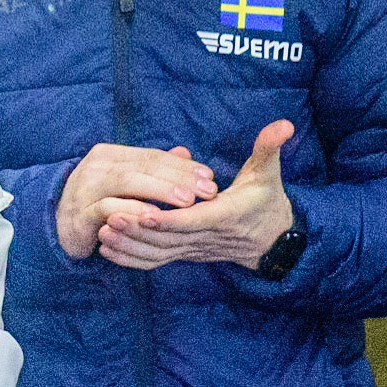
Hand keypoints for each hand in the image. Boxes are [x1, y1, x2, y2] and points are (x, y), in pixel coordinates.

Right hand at [56, 143, 217, 259]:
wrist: (61, 225)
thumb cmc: (101, 202)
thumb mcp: (128, 183)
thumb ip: (154, 169)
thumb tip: (185, 152)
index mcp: (111, 154)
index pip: (152, 156)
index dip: (182, 166)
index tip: (210, 177)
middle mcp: (97, 166)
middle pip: (143, 167)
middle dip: (178, 178)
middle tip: (207, 190)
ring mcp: (86, 187)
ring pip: (128, 183)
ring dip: (160, 191)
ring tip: (188, 202)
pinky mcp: (80, 212)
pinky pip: (109, 208)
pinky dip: (133, 210)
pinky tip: (155, 217)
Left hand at [95, 120, 294, 270]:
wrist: (273, 239)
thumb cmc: (266, 201)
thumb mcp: (269, 173)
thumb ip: (270, 148)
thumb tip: (284, 124)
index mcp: (225, 216)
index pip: (193, 220)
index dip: (168, 218)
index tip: (142, 210)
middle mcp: (207, 237)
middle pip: (169, 238)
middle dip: (137, 230)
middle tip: (107, 216)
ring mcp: (194, 249)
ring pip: (159, 252)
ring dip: (130, 245)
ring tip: (102, 231)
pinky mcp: (186, 254)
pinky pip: (157, 261)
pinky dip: (133, 259)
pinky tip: (108, 250)